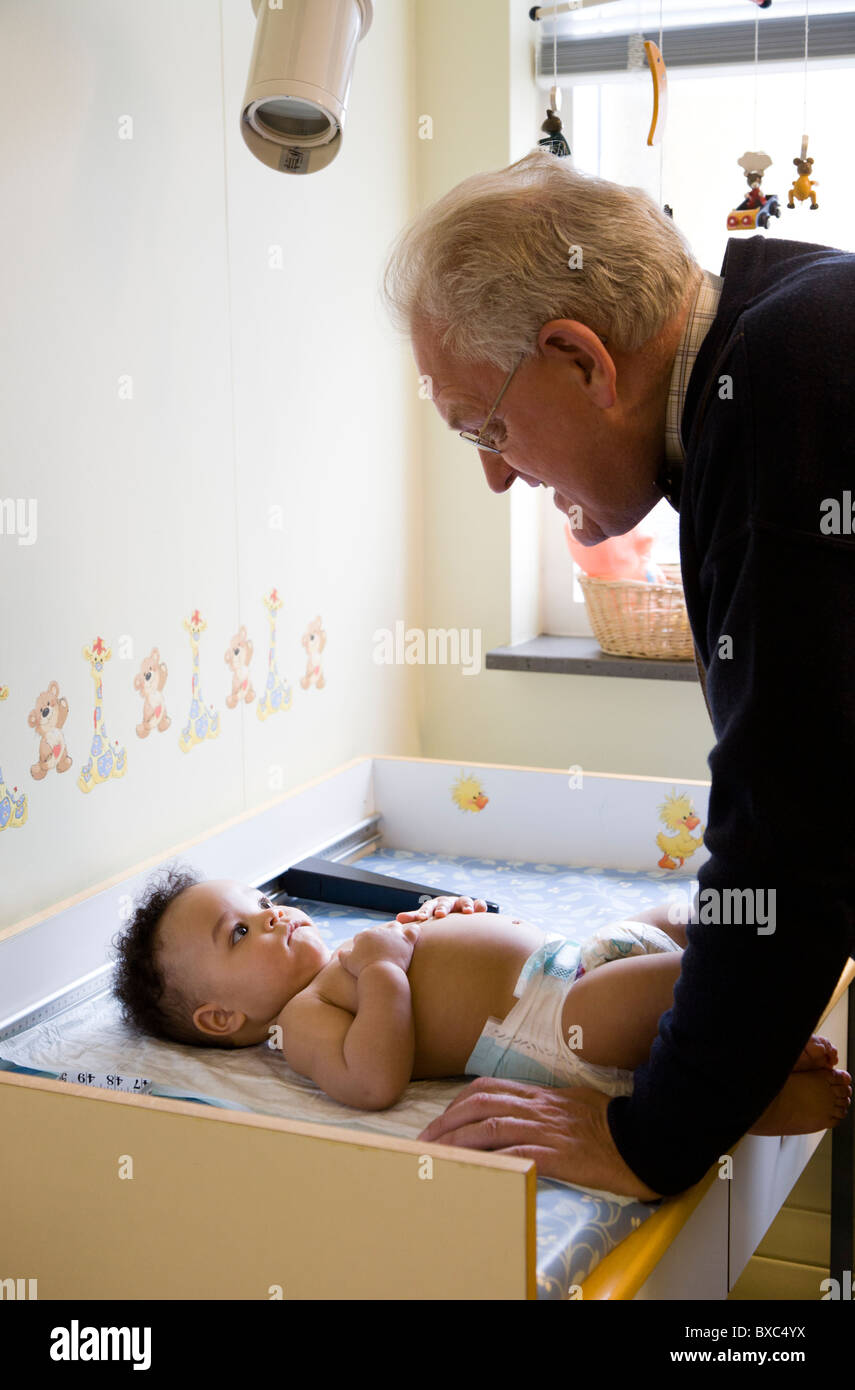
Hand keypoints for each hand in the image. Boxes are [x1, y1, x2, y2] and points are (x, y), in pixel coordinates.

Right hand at [338, 923, 420, 978]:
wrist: (380, 974)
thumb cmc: (363, 971)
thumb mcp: (348, 963)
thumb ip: (343, 956)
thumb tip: (339, 953)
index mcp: (363, 935)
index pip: (363, 936)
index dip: (364, 944)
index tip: (367, 952)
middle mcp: (378, 931)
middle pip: (379, 930)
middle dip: (380, 936)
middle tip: (383, 946)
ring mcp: (393, 934)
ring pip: (396, 926)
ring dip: (396, 931)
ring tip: (398, 938)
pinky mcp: (406, 940)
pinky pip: (413, 930)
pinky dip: (414, 931)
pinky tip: (413, 934)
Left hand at [396, 894, 487, 922]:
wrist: (455, 919)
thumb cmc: (436, 919)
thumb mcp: (426, 917)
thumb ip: (414, 917)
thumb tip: (397, 918)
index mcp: (435, 905)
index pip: (428, 907)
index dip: (425, 912)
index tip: (422, 919)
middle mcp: (449, 902)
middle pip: (445, 902)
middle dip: (443, 908)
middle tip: (441, 915)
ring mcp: (462, 903)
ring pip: (464, 900)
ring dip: (465, 905)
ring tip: (467, 912)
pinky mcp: (475, 907)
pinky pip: (479, 904)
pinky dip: (480, 905)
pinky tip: (481, 910)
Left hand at [416, 1078, 661, 1200]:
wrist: (647, 1137)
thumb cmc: (613, 1123)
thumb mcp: (574, 1103)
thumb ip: (545, 1105)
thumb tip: (519, 1111)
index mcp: (541, 1095)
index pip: (488, 1089)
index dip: (457, 1103)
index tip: (439, 1120)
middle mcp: (539, 1108)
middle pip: (480, 1105)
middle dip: (446, 1123)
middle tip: (424, 1142)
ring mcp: (548, 1130)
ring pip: (491, 1127)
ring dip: (457, 1142)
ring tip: (436, 1156)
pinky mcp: (559, 1154)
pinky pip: (518, 1154)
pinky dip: (491, 1160)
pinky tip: (474, 1170)